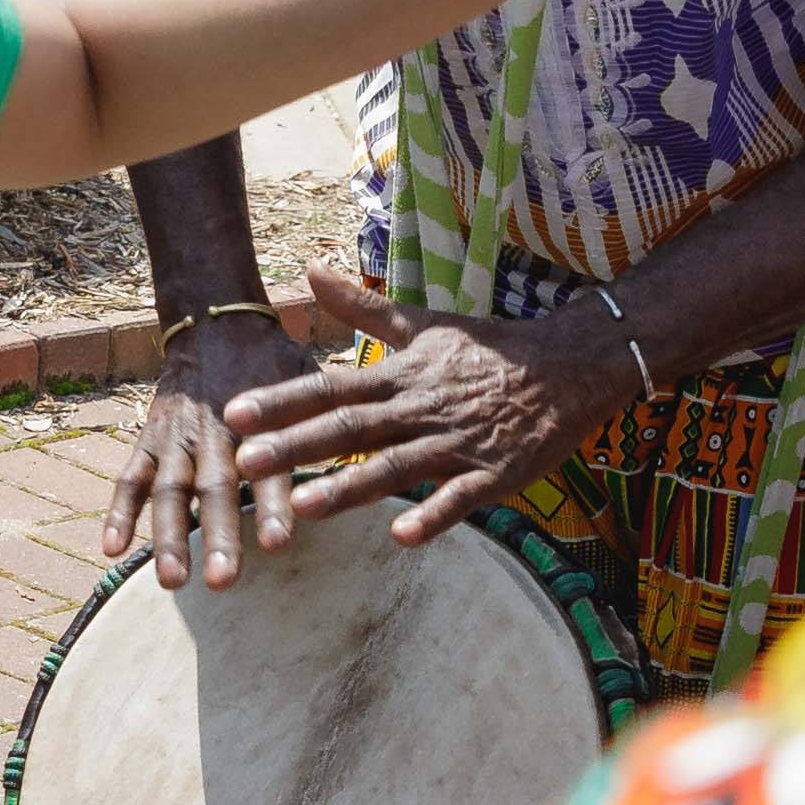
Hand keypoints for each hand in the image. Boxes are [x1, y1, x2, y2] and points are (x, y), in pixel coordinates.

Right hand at [109, 306, 308, 588]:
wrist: (216, 322)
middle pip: (214, 488)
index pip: (269, 469)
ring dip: (167, 535)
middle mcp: (214, 433)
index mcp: (258, 420)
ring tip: (172, 581)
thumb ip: (325, 422)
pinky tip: (111, 549)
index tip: (279, 544)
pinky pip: (128, 479)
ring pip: (166, 491)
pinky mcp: (149, 442)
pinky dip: (118, 512)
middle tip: (225, 582)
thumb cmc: (273, 363)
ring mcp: (176, 440)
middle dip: (218, 534)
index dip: (273, 505)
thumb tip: (373, 461)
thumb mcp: (307, 379)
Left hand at [224, 266, 635, 539]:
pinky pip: (460, 497)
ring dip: (350, 487)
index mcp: (399, 375)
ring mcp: (457, 442)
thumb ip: (362, 307)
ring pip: (396, 466)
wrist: (570, 365)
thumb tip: (310, 269)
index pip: (330, 387)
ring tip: (304, 507)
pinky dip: (433, 514)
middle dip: (296, 446)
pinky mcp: (494, 474)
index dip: (281, 400)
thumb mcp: (423, 322)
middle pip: (350, 428)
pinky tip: (403, 535)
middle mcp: (420, 407)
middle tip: (245, 462)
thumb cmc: (488, 348)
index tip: (234, 412)